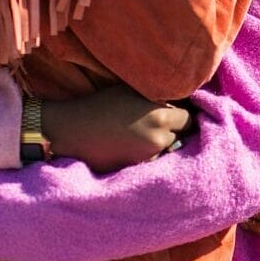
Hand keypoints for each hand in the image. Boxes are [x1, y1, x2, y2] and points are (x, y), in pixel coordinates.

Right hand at [41, 85, 191, 172]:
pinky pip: (152, 161)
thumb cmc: (99, 106)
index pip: (188, 118)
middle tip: (155, 124)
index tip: (172, 112)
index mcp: (160, 115)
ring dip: (160, 144)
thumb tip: (177, 97)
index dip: (181, 115)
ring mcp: (149, 157)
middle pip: (181, 136)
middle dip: (173, 130)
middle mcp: (159, 138)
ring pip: (167, 150)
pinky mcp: (137, 169)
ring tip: (140, 135)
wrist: (71, 132)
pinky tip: (132, 147)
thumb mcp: (130, 91)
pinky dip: (148, 155)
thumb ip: (157, 95)